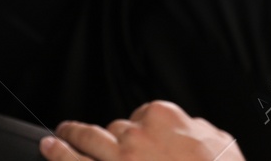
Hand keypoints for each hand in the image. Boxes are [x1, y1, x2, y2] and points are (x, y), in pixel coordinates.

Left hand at [37, 100, 242, 160]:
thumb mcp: (221, 143)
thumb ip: (200, 130)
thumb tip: (193, 128)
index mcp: (165, 118)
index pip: (141, 115)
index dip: (136, 128)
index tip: (135, 137)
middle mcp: (137, 136)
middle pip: (113, 129)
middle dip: (102, 136)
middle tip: (82, 133)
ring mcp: (118, 160)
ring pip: (87, 141)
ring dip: (68, 137)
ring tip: (55, 137)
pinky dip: (58, 156)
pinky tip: (48, 149)